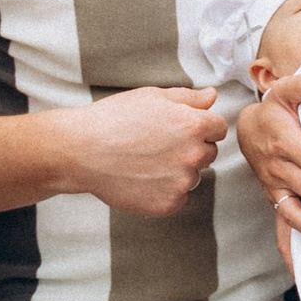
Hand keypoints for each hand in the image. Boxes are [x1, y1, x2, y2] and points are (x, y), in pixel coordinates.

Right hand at [68, 85, 225, 217]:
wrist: (82, 152)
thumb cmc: (114, 119)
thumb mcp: (152, 97)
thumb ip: (188, 98)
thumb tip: (212, 96)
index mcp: (193, 125)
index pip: (218, 128)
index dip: (201, 126)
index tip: (180, 129)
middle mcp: (193, 154)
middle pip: (208, 153)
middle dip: (191, 148)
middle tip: (158, 145)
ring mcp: (181, 182)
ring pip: (192, 176)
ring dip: (177, 171)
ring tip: (145, 162)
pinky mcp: (168, 204)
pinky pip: (178, 197)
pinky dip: (164, 191)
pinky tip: (142, 178)